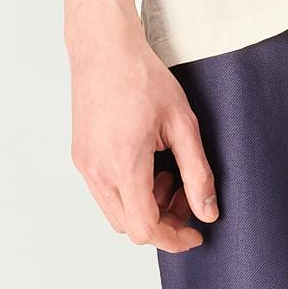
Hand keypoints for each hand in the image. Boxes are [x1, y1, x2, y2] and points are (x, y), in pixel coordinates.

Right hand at [68, 8, 219, 250]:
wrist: (103, 48)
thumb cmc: (142, 77)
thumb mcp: (183, 124)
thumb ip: (197, 173)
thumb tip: (207, 212)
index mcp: (123, 164)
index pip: (145, 228)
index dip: (174, 240)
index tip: (196, 234)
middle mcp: (97, 171)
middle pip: (129, 227)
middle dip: (163, 222)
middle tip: (186, 196)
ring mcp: (84, 165)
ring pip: (116, 212)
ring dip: (145, 207)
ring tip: (168, 174)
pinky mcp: (80, 157)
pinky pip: (105, 192)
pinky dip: (130, 191)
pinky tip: (148, 163)